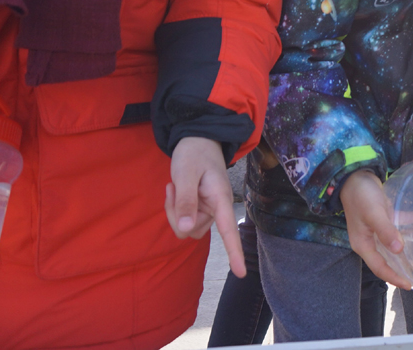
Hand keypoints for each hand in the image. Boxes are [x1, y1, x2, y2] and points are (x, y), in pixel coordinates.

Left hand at [165, 136, 245, 277]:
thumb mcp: (185, 174)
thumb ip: (186, 201)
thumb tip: (187, 230)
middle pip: (193, 230)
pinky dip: (174, 208)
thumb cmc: (194, 153)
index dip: (235, 253)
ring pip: (186, 227)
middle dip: (176, 216)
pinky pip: (183, 220)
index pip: (229, 231)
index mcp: (220, 200)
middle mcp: (217, 208)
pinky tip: (174, 189)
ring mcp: (208, 209)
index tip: (241, 273)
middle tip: (171, 189)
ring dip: (174, 211)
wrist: (197, 139)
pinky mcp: (199, 208)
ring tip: (173, 186)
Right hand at [340, 170, 411, 289]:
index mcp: (363, 245)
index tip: (409, 285)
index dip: (394, 278)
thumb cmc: (361, 195)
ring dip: (408, 249)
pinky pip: (400, 225)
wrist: (354, 174)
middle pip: (387, 260)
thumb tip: (399, 249)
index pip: (380, 268)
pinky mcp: (383, 218)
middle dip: (401, 269)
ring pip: (394, 245)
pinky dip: (412, 225)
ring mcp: (376, 230)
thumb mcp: (373, 214)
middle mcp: (370, 240)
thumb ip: (385, 231)